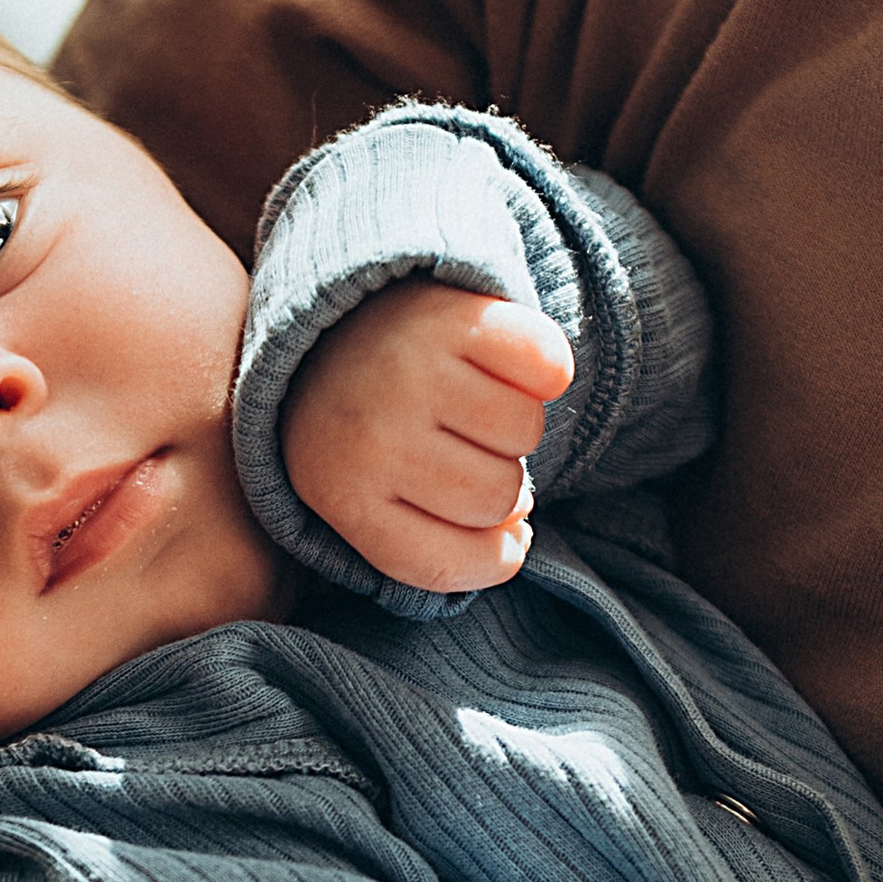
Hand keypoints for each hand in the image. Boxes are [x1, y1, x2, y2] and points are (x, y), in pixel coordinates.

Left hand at [283, 279, 572, 590]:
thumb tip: (518, 531)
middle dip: (498, 478)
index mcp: (344, 495)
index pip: (445, 564)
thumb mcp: (374, 491)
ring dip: (517, 420)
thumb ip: (439, 536)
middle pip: (496, 498)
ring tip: (473, 399)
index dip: (490, 561)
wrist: (335, 318)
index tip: (499, 537)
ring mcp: (411, 372)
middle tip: (464, 443)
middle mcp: (372, 436)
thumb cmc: (368, 424)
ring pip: (525, 432)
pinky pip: (547, 368)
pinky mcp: (454, 317)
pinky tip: (502, 363)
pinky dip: (544, 369)